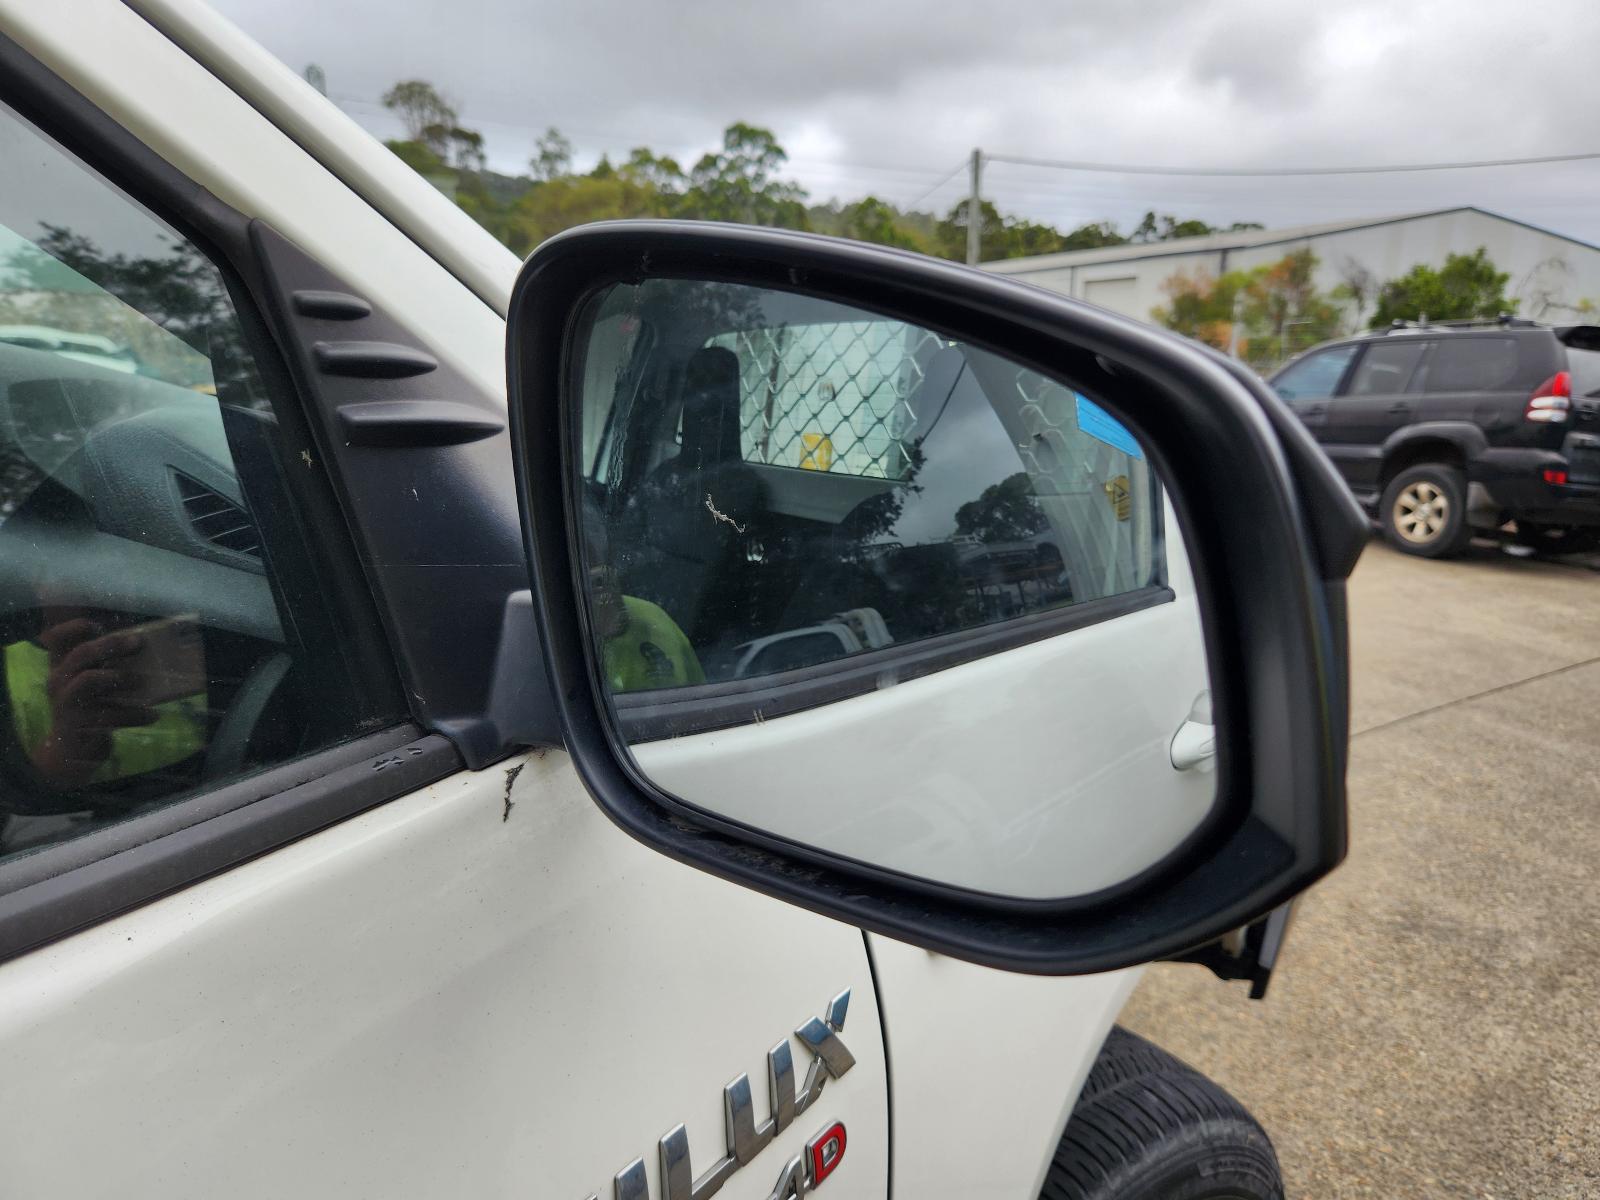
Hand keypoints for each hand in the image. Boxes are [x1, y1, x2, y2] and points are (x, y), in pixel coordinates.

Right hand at [30, 616, 156, 785]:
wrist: (73, 752)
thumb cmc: (90, 709)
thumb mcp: (93, 686)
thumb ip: (108, 665)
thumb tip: (144, 645)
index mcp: (62, 668)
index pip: (56, 639)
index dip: (73, 627)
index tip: (96, 624)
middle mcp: (58, 681)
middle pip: (81, 654)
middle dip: (112, 644)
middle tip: (139, 642)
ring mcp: (65, 703)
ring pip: (90, 680)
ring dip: (121, 676)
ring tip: (144, 681)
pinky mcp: (78, 725)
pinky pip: (109, 715)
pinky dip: (134, 714)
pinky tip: (153, 715)